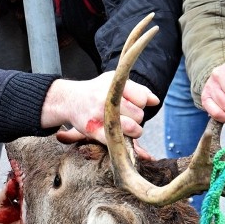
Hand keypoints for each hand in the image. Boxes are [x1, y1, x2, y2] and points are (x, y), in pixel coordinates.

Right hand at [42, 71, 157, 144]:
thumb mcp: (114, 82)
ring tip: (124, 126)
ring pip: (132, 129)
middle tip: (126, 116)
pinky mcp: (94, 131)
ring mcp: (100, 116)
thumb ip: (137, 90)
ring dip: (132, 131)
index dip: (141, 103)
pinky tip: (117, 135)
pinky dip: (122, 141)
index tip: (132, 103)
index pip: (142, 99)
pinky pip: (117, 140)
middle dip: (136, 117)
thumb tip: (155, 101)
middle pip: (139, 115)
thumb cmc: (96, 90)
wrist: (69, 100)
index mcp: (114, 85)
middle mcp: (107, 99)